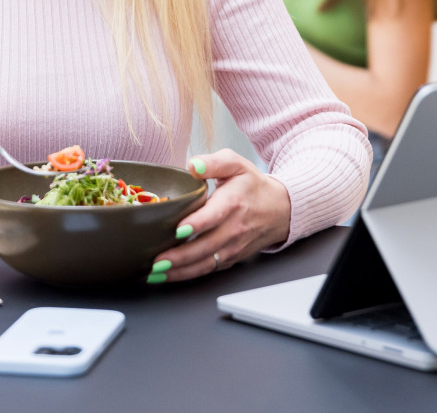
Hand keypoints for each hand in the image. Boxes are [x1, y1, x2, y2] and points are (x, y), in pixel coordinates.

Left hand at [150, 149, 291, 281]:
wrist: (280, 208)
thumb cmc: (252, 185)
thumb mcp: (235, 164)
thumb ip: (213, 162)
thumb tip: (193, 165)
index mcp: (232, 202)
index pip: (214, 216)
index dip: (196, 224)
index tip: (178, 230)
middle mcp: (233, 228)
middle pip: (206, 246)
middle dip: (180, 256)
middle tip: (156, 261)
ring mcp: (233, 246)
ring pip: (206, 263)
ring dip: (181, 271)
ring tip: (157, 273)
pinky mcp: (231, 257)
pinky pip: (209, 269)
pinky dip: (189, 275)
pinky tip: (170, 275)